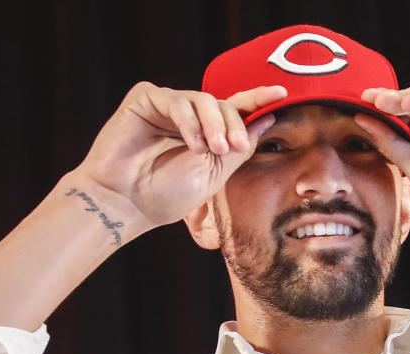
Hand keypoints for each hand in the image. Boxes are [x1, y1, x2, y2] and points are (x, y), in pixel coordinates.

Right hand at [71, 82, 287, 229]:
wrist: (128, 204)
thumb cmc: (167, 195)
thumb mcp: (215, 173)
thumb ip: (239, 147)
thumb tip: (267, 118)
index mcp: (206, 133)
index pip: (236, 109)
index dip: (258, 99)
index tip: (282, 93)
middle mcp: (188, 116)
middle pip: (223, 104)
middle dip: (234, 124)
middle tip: (233, 147)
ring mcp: (165, 106)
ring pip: (203, 99)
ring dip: (213, 124)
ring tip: (211, 150)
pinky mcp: (144, 99)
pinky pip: (176, 100)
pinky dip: (188, 121)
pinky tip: (191, 144)